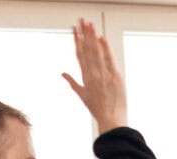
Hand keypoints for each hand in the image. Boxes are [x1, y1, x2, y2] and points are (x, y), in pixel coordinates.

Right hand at [62, 19, 126, 133]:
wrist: (110, 120)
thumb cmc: (97, 109)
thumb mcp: (81, 95)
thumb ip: (71, 82)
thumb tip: (62, 73)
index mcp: (84, 77)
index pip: (79, 54)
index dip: (77, 40)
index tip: (74, 29)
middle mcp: (92, 74)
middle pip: (87, 50)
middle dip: (83, 34)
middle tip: (81, 20)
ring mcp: (104, 75)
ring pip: (96, 52)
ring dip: (92, 37)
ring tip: (89, 23)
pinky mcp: (115, 77)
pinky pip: (109, 60)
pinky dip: (105, 49)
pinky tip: (101, 38)